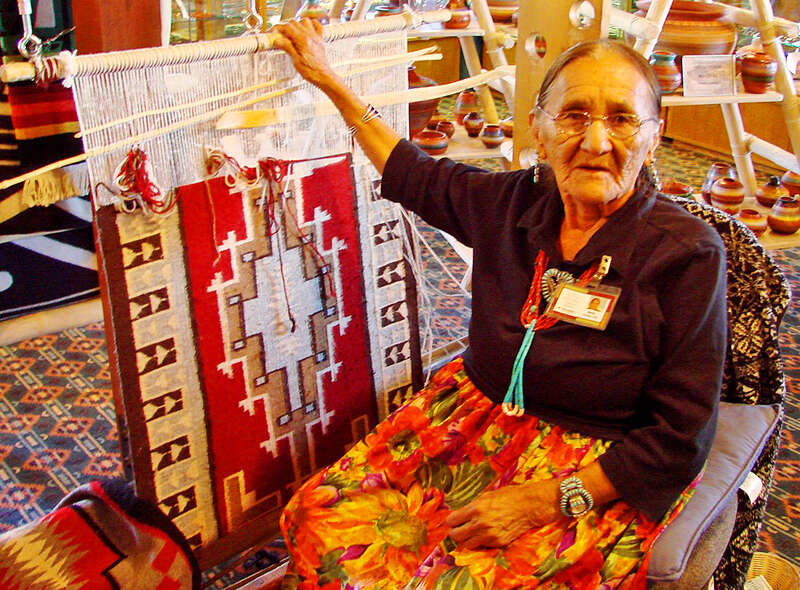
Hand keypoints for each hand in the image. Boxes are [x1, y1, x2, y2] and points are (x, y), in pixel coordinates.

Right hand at [271, 18, 338, 89]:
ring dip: (297, 24)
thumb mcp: (295, 61)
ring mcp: (316, 36)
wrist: (324, 76)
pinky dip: (311, 24)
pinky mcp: (320, 40)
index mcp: (302, 41)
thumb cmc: (311, 72)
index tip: (272, 33)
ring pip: (304, 21)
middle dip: (285, 27)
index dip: (277, 29)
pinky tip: (306, 29)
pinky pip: (317, 25)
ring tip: (292, 32)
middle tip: (280, 35)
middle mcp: (310, 36)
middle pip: (294, 22)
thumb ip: (287, 47)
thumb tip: (277, 39)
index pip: (287, 27)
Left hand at [446, 480, 561, 549]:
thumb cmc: (509, 496)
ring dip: (466, 540)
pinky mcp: (498, 543)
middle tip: (458, 529)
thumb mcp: (486, 496)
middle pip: (456, 535)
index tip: (454, 520)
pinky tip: (484, 535)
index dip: (452, 521)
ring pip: (467, 544)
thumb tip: (461, 514)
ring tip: (470, 533)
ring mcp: (489, 535)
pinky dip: (480, 542)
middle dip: (455, 532)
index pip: (452, 521)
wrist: (529, 506)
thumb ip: (472, 506)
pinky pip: (482, 546)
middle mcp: (480, 523)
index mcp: (476, 508)